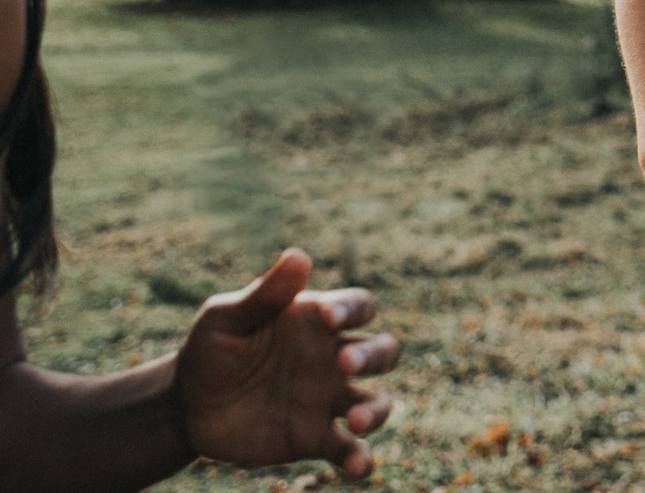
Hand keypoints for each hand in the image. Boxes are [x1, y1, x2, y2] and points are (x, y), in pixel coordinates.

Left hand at [173, 248, 398, 480]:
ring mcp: (328, 401)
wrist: (186, 407)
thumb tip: (299, 255)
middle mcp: (333, 359)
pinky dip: (359, 459)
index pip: (357, 306)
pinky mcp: (315, 439)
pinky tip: (356, 467)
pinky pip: (349, 449)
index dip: (352, 309)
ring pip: (376, 401)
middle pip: (382, 351)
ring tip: (356, 420)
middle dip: (374, 355)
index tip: (328, 319)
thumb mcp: (226, 318)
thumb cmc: (210, 350)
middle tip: (344, 363)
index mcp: (316, 322)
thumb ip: (264, 294)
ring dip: (377, 410)